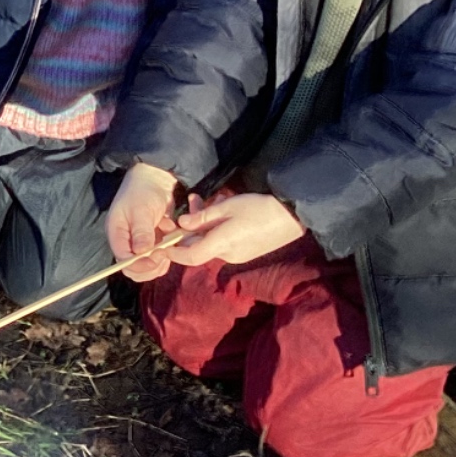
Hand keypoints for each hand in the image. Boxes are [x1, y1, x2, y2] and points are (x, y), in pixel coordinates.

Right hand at [107, 162, 181, 281]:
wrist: (154, 177)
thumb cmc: (142, 190)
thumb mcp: (141, 210)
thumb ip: (142, 232)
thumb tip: (142, 253)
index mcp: (117, 235)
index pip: (124, 261)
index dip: (140, 265)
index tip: (158, 257)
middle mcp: (127, 242)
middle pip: (135, 268)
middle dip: (152, 266)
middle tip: (165, 254)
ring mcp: (140, 242)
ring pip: (150, 264)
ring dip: (163, 257)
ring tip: (169, 241)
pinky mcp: (153, 239)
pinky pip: (161, 253)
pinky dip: (169, 247)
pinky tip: (171, 231)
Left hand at [166, 192, 305, 268]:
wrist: (292, 216)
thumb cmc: (258, 208)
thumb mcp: (227, 208)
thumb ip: (202, 217)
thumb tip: (181, 224)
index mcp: (221, 245)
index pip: (190, 257)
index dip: (174, 253)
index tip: (163, 246)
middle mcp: (228, 255)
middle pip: (200, 245)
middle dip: (192, 226)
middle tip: (193, 202)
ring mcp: (238, 255)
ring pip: (211, 241)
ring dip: (205, 224)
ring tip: (209, 200)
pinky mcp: (247, 252)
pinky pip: (224, 242)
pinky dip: (217, 228)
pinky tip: (223, 209)